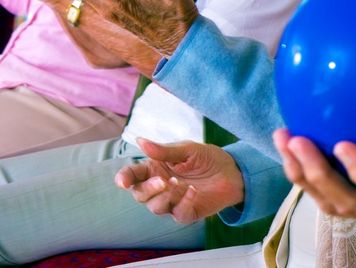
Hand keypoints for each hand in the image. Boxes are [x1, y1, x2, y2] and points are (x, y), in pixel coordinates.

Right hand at [115, 138, 245, 222]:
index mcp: (155, 169)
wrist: (232, 171)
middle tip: (163, 181)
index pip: (133, 176)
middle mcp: (160, 187)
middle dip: (147, 189)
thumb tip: (140, 141)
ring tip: (179, 183)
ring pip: (155, 207)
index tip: (123, 182)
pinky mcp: (187, 213)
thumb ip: (164, 150)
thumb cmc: (206, 158)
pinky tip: (193, 191)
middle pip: (140, 195)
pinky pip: (178, 214)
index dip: (124, 178)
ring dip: (164, 197)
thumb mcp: (187, 149)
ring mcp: (172, 201)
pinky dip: (184, 203)